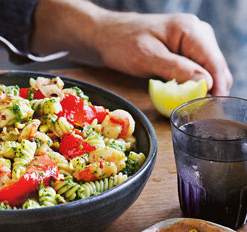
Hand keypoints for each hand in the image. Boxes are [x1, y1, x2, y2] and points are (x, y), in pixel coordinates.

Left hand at [32, 0, 231, 95]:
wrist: (105, 35)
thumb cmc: (122, 44)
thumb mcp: (147, 58)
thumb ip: (177, 70)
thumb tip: (206, 84)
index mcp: (190, 30)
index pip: (214, 62)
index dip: (217, 86)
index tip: (212, 107)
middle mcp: (197, 33)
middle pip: (216, 67)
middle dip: (211, 88)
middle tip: (198, 110)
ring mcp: (192, 41)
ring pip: (208, 70)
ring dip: (202, 87)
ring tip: (190, 104)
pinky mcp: (184, 50)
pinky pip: (197, 70)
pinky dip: (192, 83)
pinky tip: (184, 94)